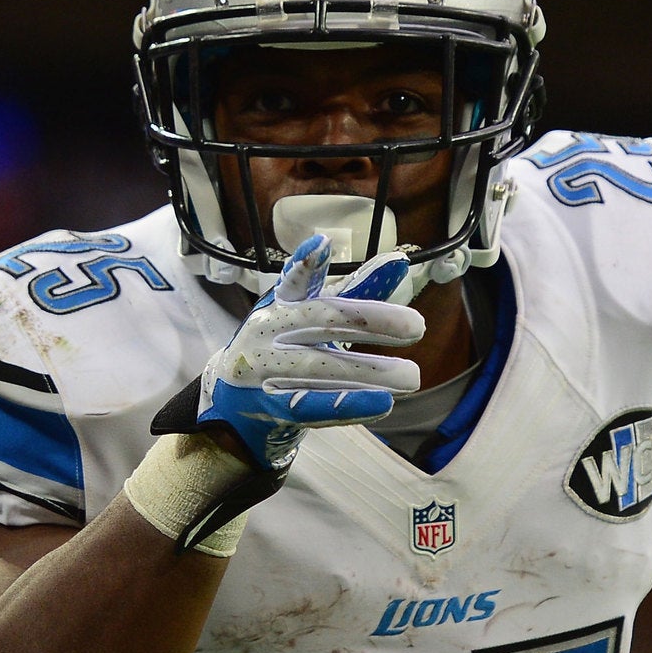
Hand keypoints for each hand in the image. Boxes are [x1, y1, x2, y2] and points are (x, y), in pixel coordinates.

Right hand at [196, 234, 423, 471]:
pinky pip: (311, 406)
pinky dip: (348, 405)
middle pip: (321, 321)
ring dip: (369, 372)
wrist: (234, 404)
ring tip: (412, 376)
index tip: (321, 245)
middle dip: (371, 321)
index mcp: (277, 304)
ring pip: (320, 367)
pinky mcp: (269, 407)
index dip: (306, 265)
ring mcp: (264, 370)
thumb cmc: (282, 350)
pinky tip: (382, 404)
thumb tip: (398, 264)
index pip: (294, 282)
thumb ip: (354, 293)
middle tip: (417, 326)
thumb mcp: (310, 318)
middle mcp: (266, 332)